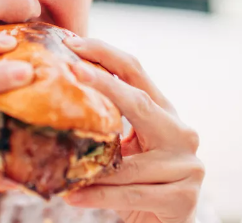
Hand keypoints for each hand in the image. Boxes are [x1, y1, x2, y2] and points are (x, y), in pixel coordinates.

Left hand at [63, 37, 203, 222]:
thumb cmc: (135, 184)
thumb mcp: (123, 149)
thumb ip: (106, 124)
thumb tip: (54, 93)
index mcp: (165, 113)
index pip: (136, 72)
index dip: (106, 54)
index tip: (72, 42)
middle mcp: (182, 133)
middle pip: (139, 102)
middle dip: (104, 84)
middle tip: (71, 69)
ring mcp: (187, 166)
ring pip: (128, 162)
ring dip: (89, 163)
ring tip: (55, 160)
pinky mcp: (183, 198)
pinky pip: (131, 193)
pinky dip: (99, 196)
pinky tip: (72, 196)